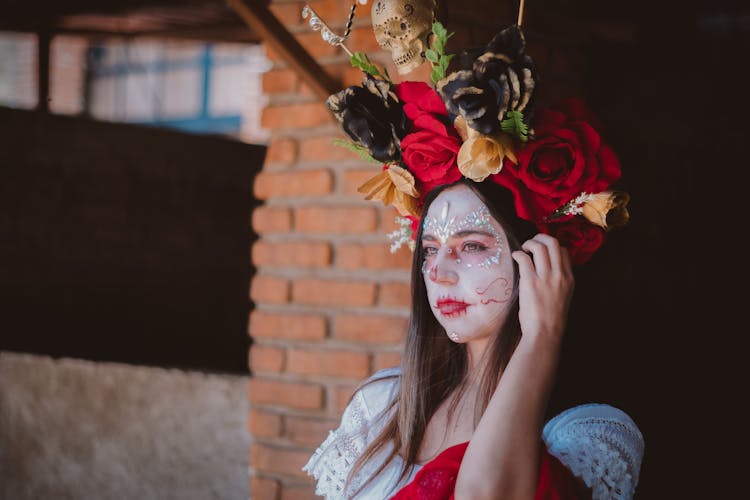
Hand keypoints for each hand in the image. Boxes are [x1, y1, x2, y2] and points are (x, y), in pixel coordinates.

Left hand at [511, 233, 574, 348]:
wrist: (545, 333)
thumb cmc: (550, 319)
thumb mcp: (563, 297)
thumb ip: (558, 282)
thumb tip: (545, 271)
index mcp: (569, 279)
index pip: (564, 252)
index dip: (552, 246)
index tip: (542, 249)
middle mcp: (559, 275)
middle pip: (553, 243)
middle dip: (541, 237)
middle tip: (532, 242)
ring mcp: (545, 277)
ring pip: (540, 246)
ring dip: (529, 243)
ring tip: (524, 249)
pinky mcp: (530, 281)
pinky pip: (524, 258)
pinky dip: (518, 254)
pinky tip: (516, 257)